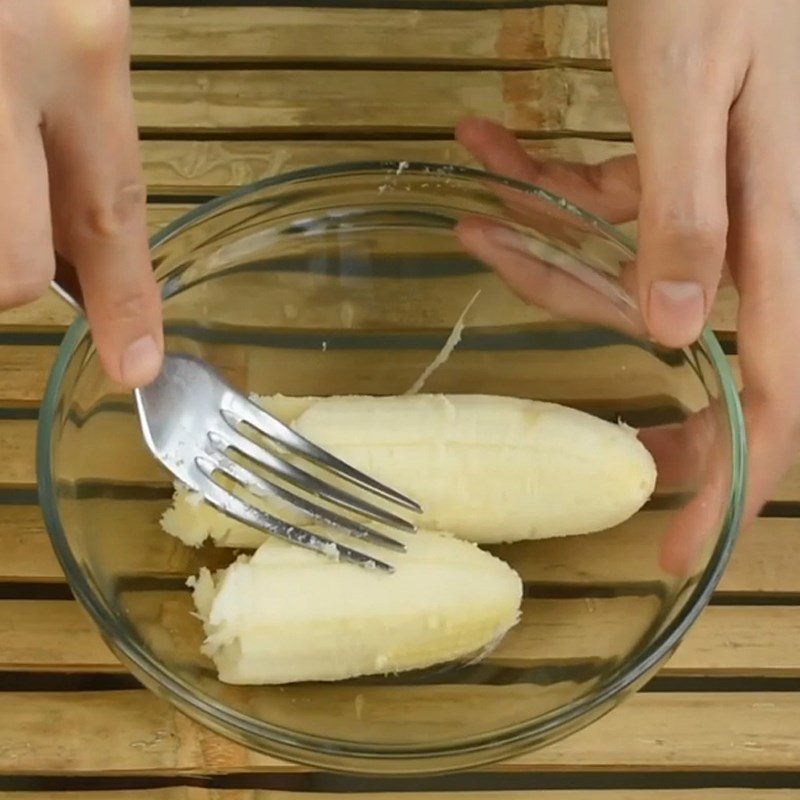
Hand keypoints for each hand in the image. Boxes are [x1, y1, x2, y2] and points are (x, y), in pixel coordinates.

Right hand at [0, 0, 161, 386]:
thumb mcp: (54, 13)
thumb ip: (60, 117)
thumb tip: (62, 237)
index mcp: (74, 37)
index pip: (116, 213)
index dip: (128, 304)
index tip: (136, 359)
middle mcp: (1, 60)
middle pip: (9, 268)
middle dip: (5, 274)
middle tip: (13, 232)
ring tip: (0, 142)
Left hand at [456, 0, 799, 572]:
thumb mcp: (687, 96)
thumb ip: (683, 213)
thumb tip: (669, 333)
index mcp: (771, 243)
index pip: (770, 403)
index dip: (731, 491)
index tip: (679, 554)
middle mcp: (744, 241)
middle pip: (689, 365)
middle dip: (619, 398)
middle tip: (559, 439)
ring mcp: (705, 209)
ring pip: (619, 279)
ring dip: (541, 257)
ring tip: (478, 215)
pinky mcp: (669, 173)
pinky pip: (605, 213)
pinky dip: (546, 195)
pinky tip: (488, 154)